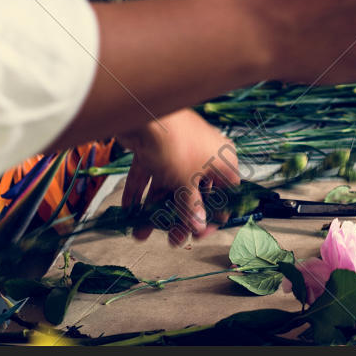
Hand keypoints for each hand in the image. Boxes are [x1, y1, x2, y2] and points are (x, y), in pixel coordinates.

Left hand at [118, 109, 240, 244]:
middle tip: (171, 239)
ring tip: (140, 231)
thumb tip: (199, 226)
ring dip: (155, 210)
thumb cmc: (177, 145)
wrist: (144, 116)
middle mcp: (202, 155)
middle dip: (180, 218)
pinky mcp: (155, 150)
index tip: (200, 233)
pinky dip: (140, 193)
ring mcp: (178, 152)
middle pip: (194, 193)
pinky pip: (150, 176)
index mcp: (221, 159)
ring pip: (170, 187)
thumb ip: (193, 207)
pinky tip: (129, 211)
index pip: (226, 192)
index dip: (215, 215)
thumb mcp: (188, 183)